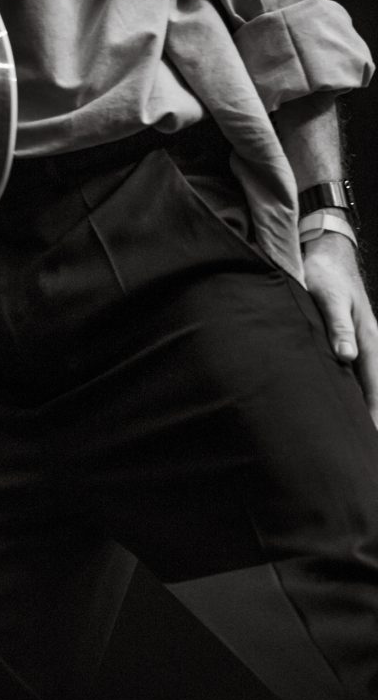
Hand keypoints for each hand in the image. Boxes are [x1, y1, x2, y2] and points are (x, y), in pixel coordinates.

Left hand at [303, 232, 377, 425]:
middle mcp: (368, 345)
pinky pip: (354, 373)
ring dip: (361, 406)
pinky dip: (352, 390)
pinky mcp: (347, 339)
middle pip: (373, 390)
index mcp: (368, 339)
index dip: (373, 414)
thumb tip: (348, 356)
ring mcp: (359, 343)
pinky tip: (342, 403)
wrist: (325, 249)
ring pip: (364, 383)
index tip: (369, 440)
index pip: (375, 387)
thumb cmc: (326, 273)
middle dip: (370, 417)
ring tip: (355, 436)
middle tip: (362, 450)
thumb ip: (338, 326)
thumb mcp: (329, 297)